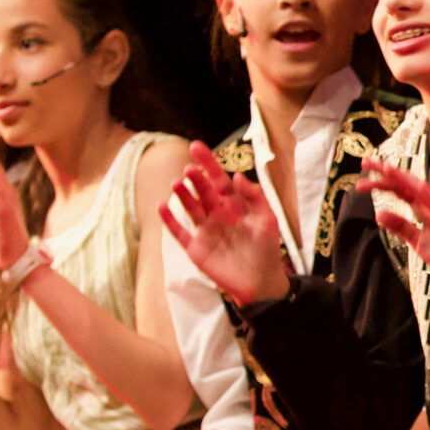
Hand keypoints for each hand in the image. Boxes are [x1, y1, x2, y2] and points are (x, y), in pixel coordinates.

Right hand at [159, 140, 291, 305]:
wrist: (262, 282)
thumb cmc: (266, 249)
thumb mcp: (267, 219)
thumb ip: (255, 197)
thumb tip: (237, 176)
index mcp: (234, 205)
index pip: (218, 179)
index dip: (208, 164)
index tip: (196, 147)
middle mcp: (217, 214)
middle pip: (203, 191)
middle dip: (196, 178)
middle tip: (189, 167)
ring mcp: (205, 231)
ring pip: (191, 208)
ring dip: (183, 196)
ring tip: (177, 182)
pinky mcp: (196, 249)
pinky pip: (179, 233)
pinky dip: (169, 221)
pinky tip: (162, 206)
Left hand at [357, 160, 429, 298]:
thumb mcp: (419, 242)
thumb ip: (401, 227)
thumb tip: (378, 213)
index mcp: (425, 210)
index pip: (401, 191)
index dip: (382, 182)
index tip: (361, 180)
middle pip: (408, 185)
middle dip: (387, 173)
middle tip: (365, 162)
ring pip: (423, 191)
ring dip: (406, 179)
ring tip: (387, 168)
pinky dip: (429, 197)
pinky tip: (415, 188)